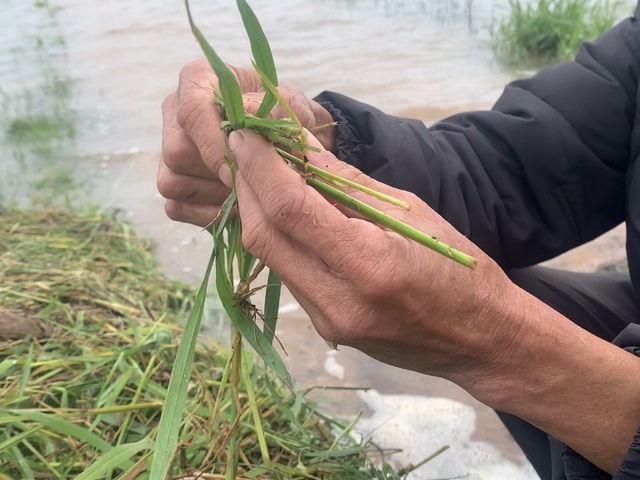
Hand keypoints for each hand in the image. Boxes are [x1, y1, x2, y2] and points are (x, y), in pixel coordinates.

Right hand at [158, 59, 334, 226]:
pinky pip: (175, 206)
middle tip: (253, 184)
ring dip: (214, 195)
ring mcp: (167, 149)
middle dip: (216, 175)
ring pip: (172, 182)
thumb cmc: (285, 118)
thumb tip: (247, 111)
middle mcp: (174, 112)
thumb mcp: (291, 107)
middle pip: (176, 152)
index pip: (191, 112)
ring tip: (249, 193)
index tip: (242, 169)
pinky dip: (208, 213)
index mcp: (198, 81)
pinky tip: (236, 208)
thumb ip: (274, 108)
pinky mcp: (171, 183)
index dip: (214, 145)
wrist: (286, 141)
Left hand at [226, 128, 519, 387]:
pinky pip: (287, 273)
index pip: (290, 209)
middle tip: (246, 147)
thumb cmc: (458, 268)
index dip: (260, 166)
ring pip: (269, 255)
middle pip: (264, 235)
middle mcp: (338, 301)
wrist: (479, 338)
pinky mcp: (324, 328)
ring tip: (263, 173)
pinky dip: (279, 237)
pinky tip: (285, 213)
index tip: (245, 133)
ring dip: (257, 210)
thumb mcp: (409, 212)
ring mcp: (327, 321)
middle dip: (247, 184)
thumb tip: (299, 147)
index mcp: (369, 266)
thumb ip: (347, 183)